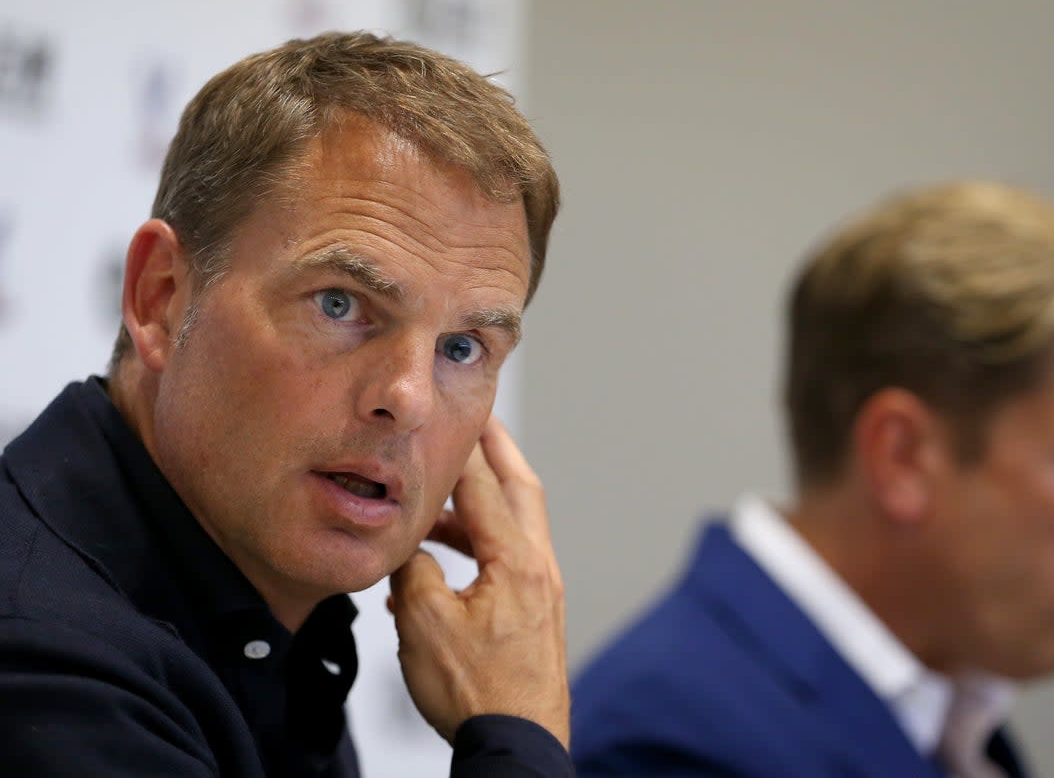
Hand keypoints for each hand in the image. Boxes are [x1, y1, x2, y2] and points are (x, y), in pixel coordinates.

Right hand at [387, 416, 569, 746]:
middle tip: (477, 421)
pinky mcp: (535, 613)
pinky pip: (507, 560)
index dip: (462, 447)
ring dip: (478, 506)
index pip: (483, 485)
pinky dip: (477, 547)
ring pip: (513, 526)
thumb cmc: (478, 692)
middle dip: (496, 451)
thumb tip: (405, 543)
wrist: (518, 745)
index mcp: (514, 560)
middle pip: (518, 489)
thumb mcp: (424, 623)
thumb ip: (413, 569)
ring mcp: (541, 590)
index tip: (451, 415)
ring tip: (440, 498)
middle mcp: (537, 567)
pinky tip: (438, 566)